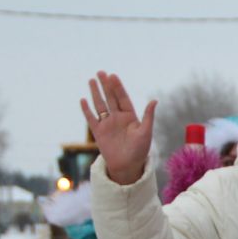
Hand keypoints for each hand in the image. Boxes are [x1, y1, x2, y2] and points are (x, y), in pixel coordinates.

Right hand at [79, 71, 155, 185]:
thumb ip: (148, 116)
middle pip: (110, 98)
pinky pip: (91, 119)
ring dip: (96, 93)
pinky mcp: (98, 132)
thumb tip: (154, 100)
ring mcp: (107, 124)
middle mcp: (118, 118)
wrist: (127, 166)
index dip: (118, 87)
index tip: (113, 76)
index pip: (122, 98)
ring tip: (91, 80)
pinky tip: (83, 100)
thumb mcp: (146, 133)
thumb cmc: (139, 151)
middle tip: (100, 72)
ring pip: (100, 105)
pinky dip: (86, 110)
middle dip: (106, 85)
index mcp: (130, 116)